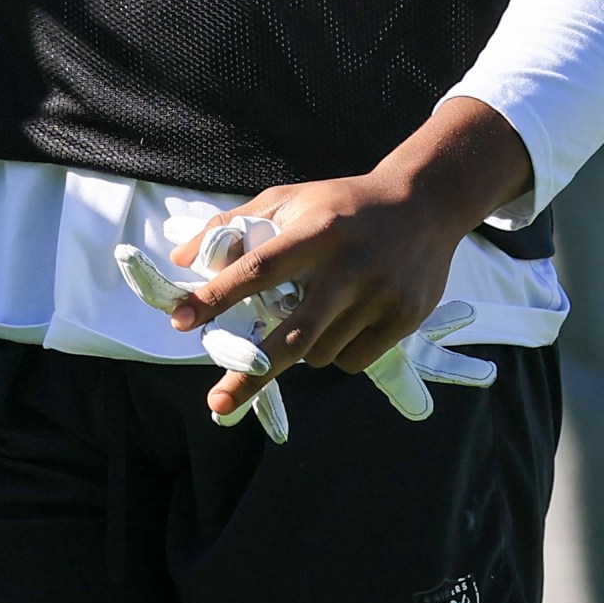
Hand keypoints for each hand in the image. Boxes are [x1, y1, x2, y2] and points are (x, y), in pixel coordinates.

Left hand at [163, 98, 531, 421]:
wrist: (423, 204)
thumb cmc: (340, 204)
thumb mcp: (287, 200)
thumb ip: (232, 226)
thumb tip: (180, 258)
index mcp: (314, 231)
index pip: (256, 269)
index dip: (216, 296)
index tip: (180, 321)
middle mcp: (348, 267)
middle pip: (293, 333)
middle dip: (252, 373)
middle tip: (217, 402)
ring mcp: (380, 296)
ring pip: (319, 353)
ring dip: (301, 348)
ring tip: (314, 310)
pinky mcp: (405, 319)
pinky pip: (351, 360)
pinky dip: (335, 352)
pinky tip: (345, 320)